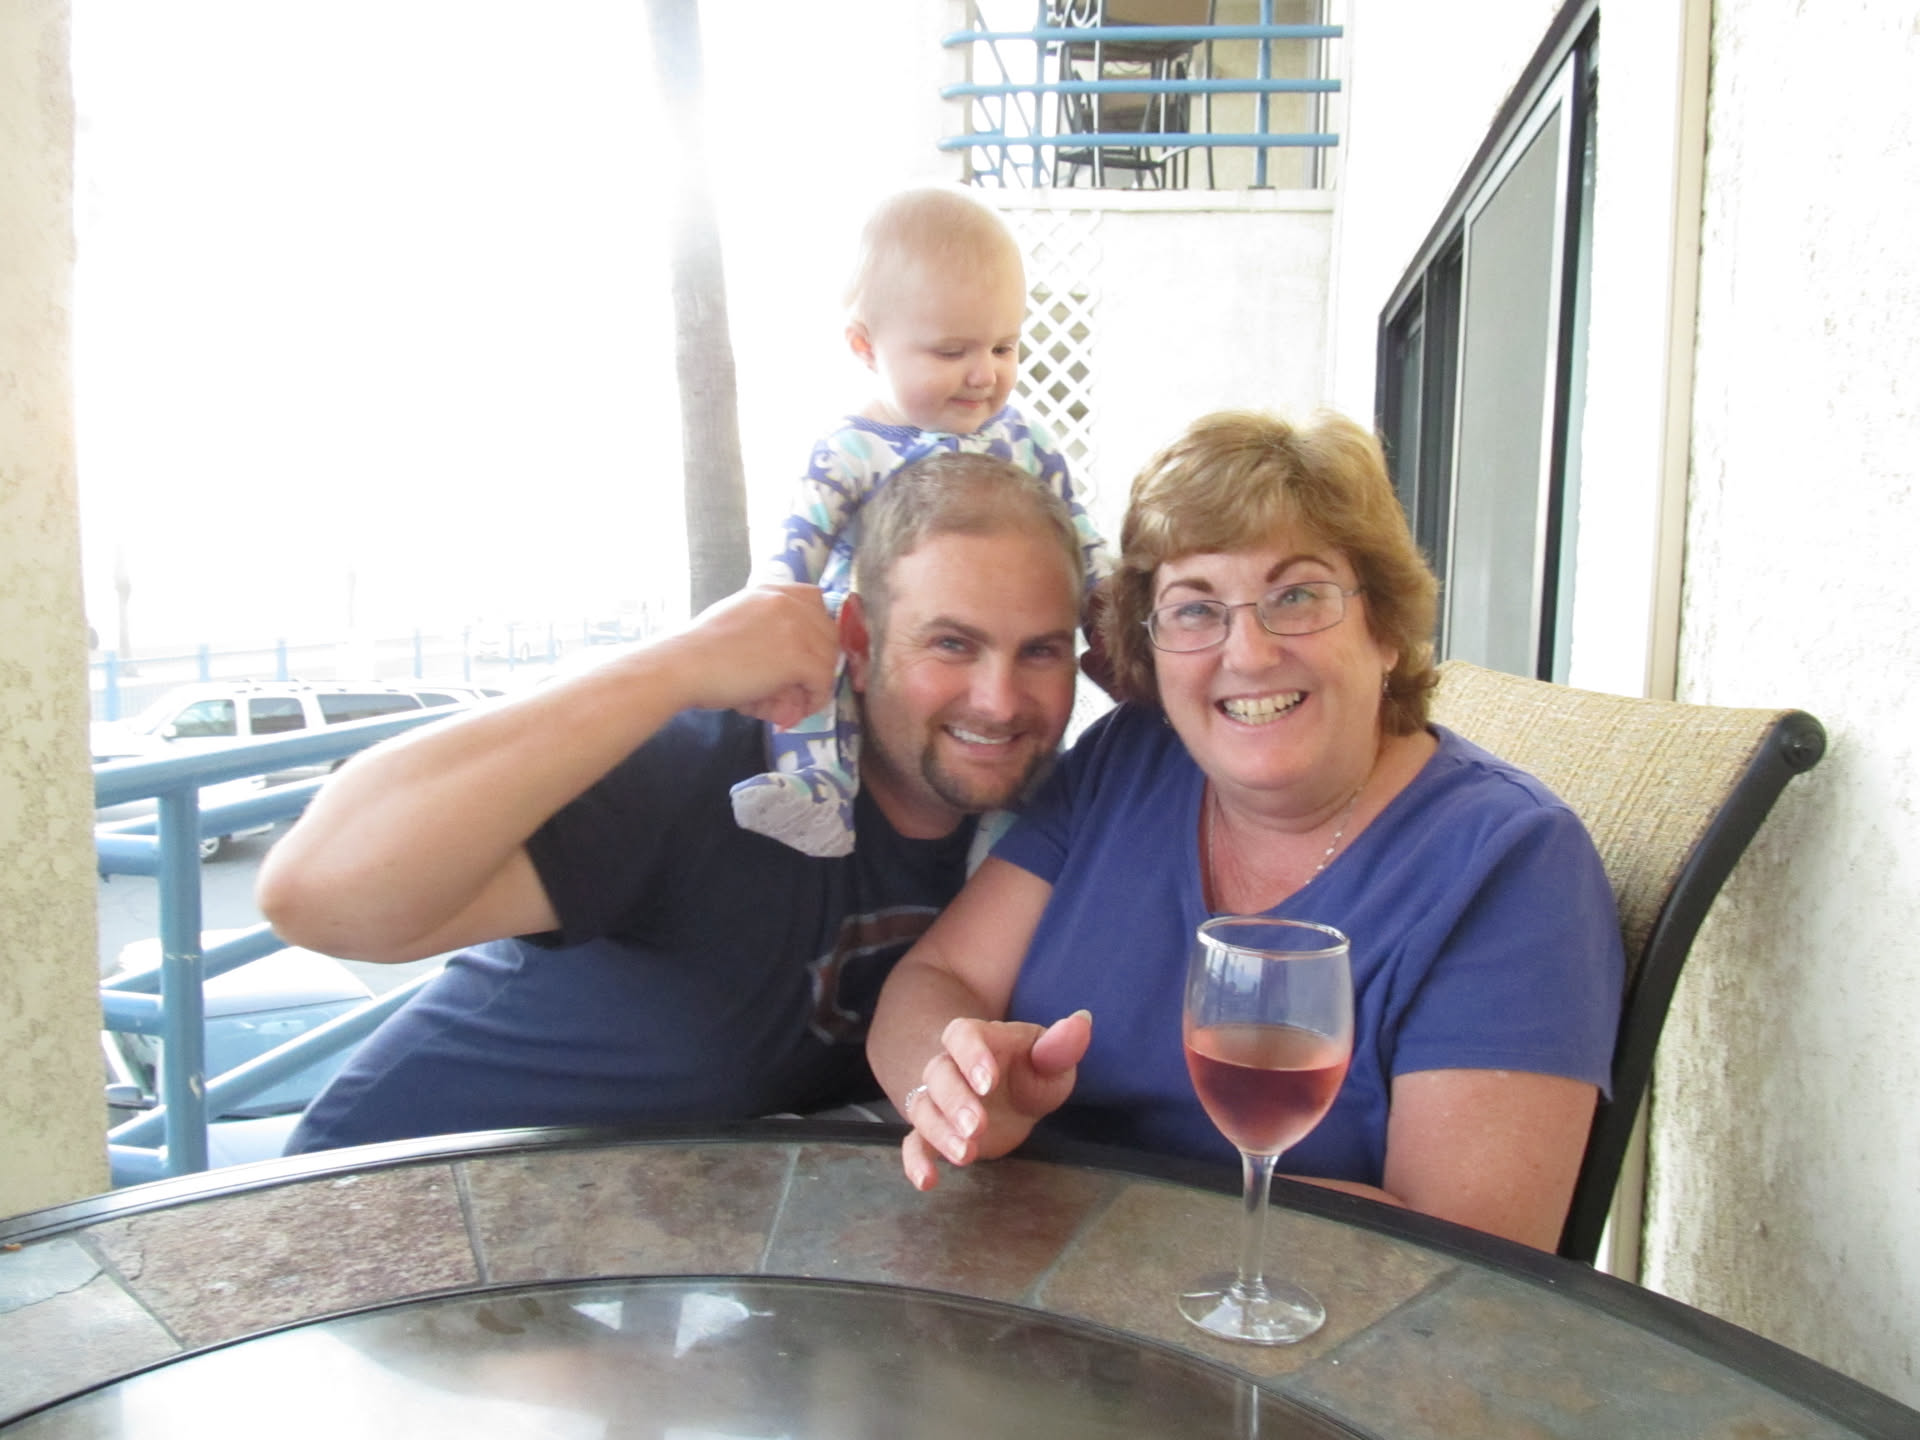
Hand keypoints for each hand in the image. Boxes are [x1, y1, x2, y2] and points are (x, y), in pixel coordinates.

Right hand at [665, 584, 837, 725]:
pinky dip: (814, 700)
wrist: (683, 665)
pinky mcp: (798, 657)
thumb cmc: (699, 652)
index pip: (816, 601)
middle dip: (818, 662)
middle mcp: (789, 603)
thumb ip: (767, 633)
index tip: (809, 653)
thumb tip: (788, 667)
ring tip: (791, 704)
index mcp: (772, 591)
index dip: (818, 630)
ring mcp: (797, 628)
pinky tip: (794, 711)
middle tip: (798, 687)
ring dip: (814, 685)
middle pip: (828, 633)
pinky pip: (822, 681)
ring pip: (828, 659)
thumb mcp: (737, 623)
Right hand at [899, 1009, 1091, 1190]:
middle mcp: (951, 1065)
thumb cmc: (1032, 1070)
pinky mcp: (935, 1132)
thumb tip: (1082, 1021)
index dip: (971, 1056)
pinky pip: (914, 1142)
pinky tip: (926, 1181)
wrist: (1010, 1093)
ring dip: (940, 1132)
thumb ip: (1060, 1046)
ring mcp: (939, 1100)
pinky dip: (914, 1161)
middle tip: (977, 1127)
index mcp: (980, 1039)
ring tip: (966, 1156)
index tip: (988, 1082)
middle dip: (955, 1101)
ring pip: (924, 1108)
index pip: (962, 1035)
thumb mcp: (1052, 1060)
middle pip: (939, 1074)